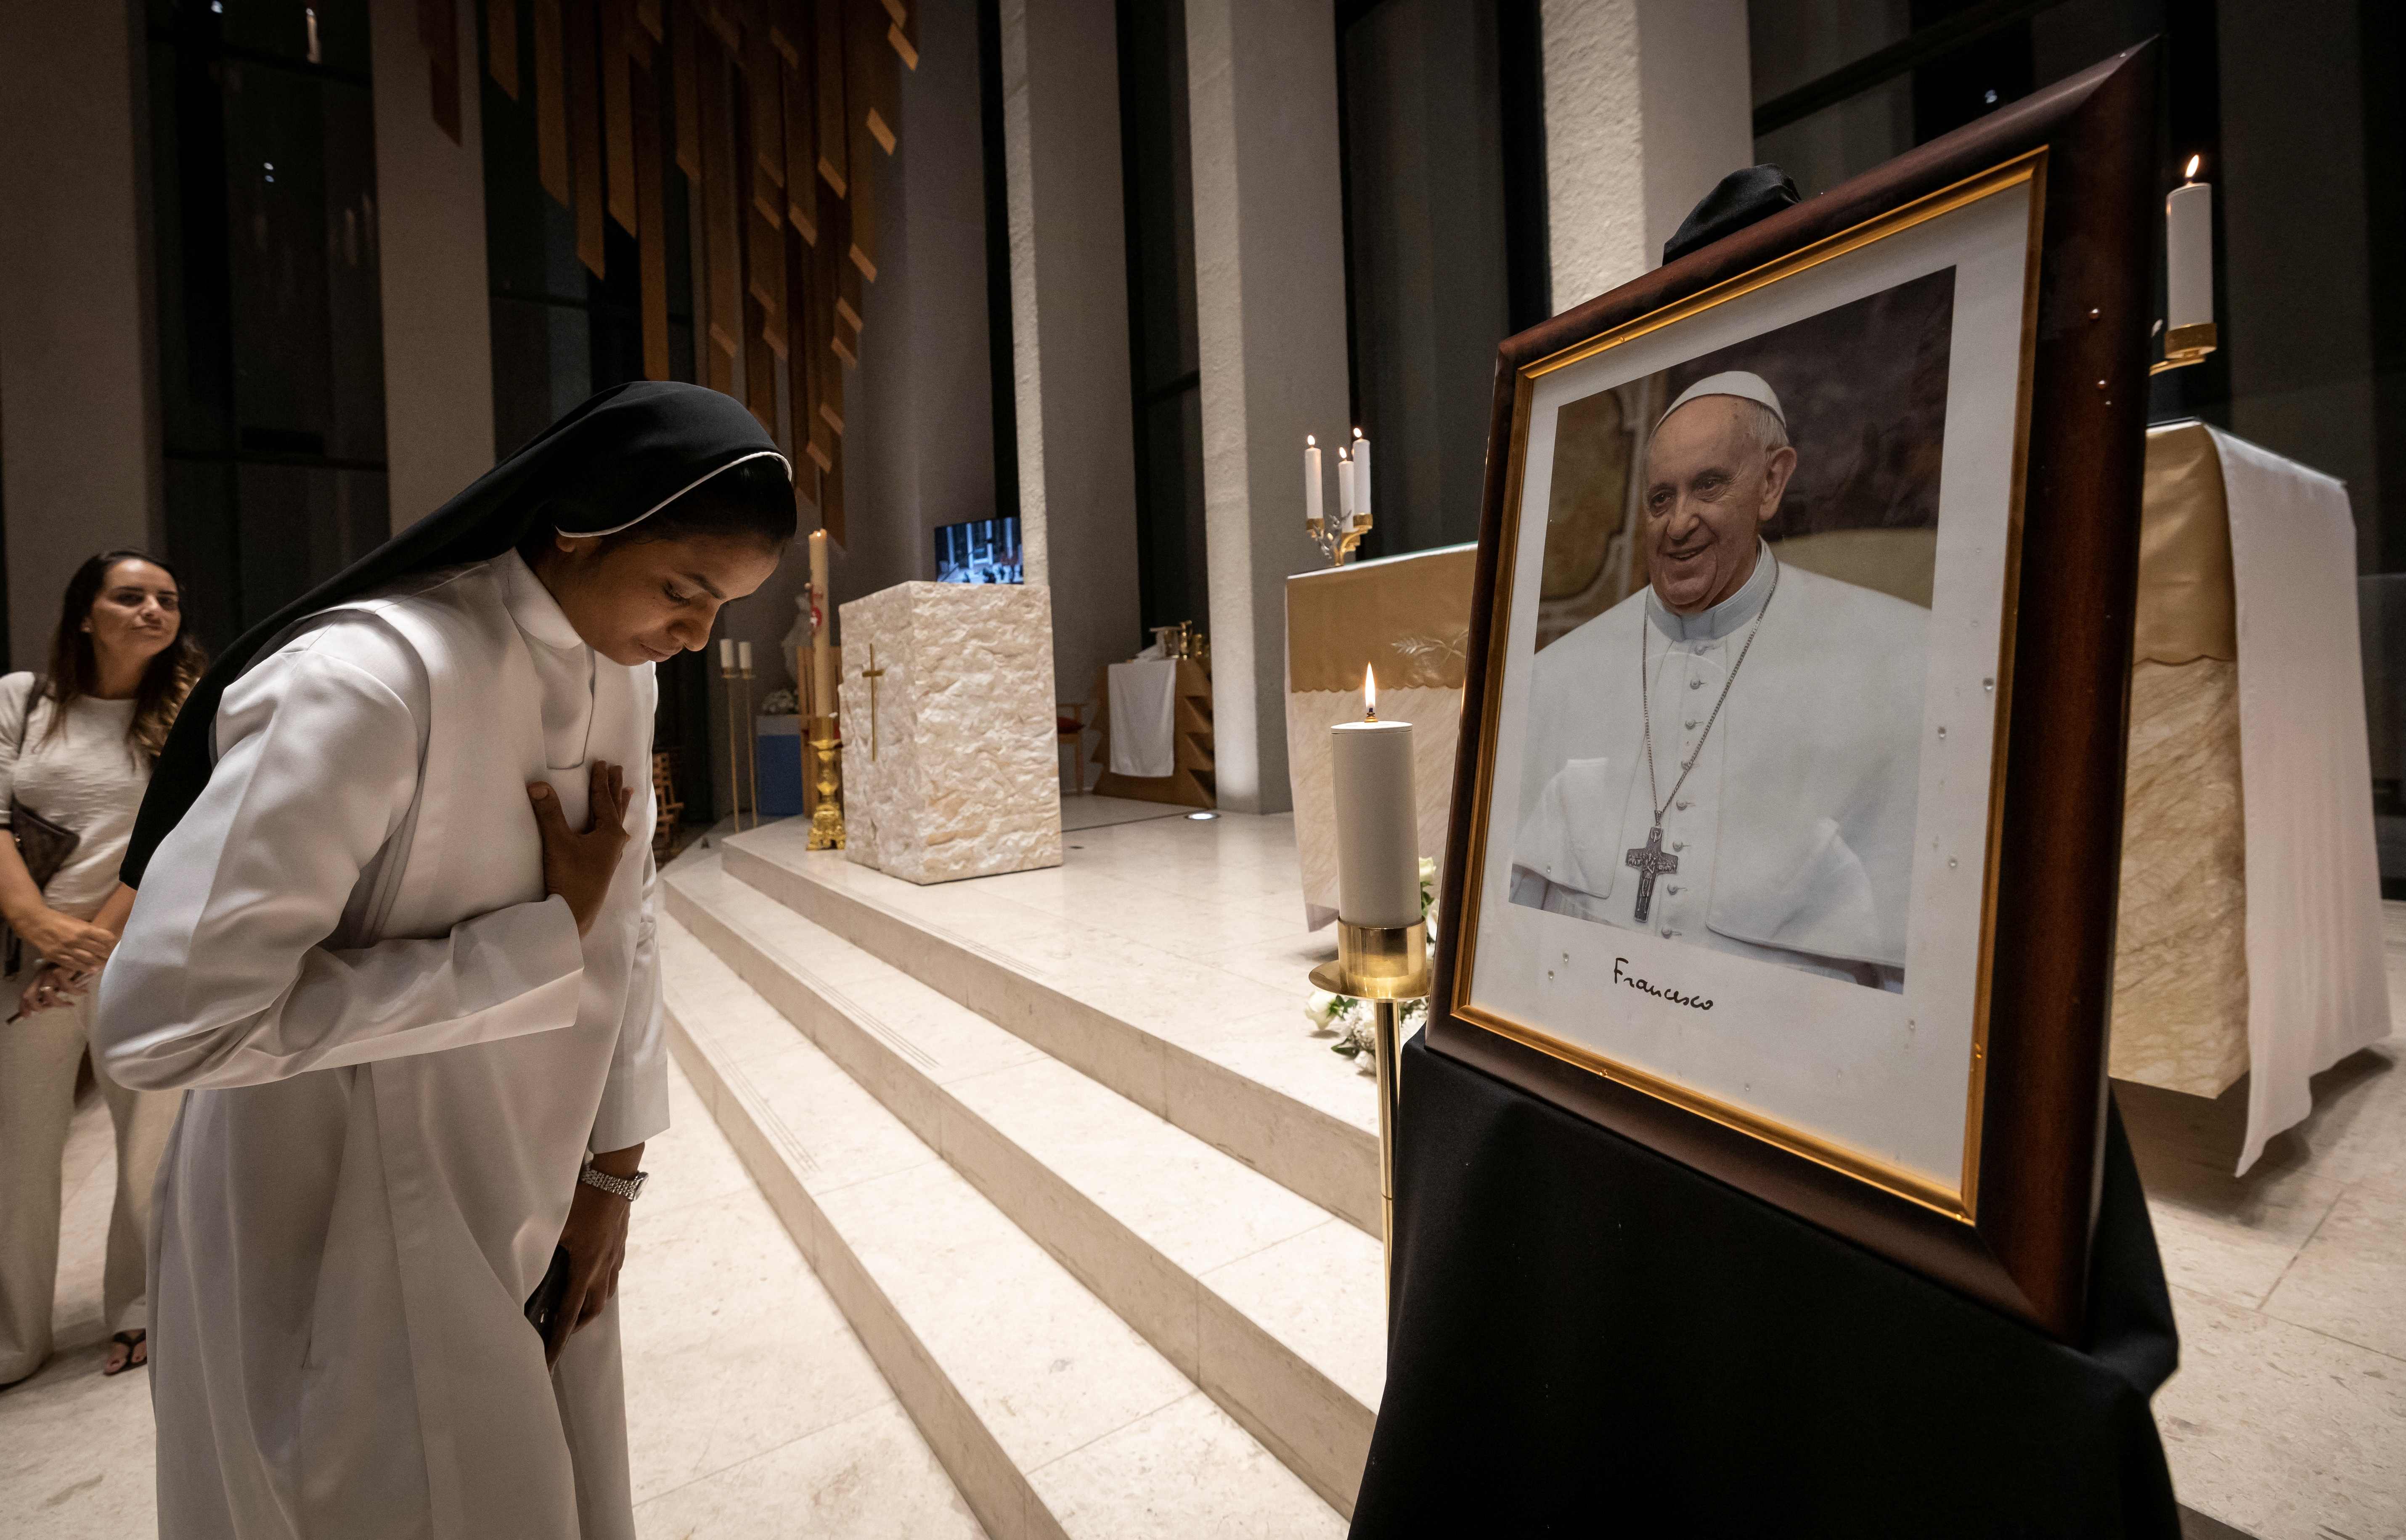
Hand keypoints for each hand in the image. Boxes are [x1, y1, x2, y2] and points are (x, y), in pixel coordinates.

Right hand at [15, 909, 113, 973]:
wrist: (35, 923)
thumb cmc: (58, 920)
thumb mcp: (77, 921)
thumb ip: (89, 930)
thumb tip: (103, 938)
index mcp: (83, 929)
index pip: (105, 938)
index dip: (111, 942)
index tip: (114, 945)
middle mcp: (76, 940)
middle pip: (98, 951)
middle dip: (105, 954)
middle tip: (109, 957)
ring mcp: (65, 949)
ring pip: (86, 960)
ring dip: (96, 963)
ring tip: (101, 965)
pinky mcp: (55, 956)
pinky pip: (72, 965)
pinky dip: (83, 968)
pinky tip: (90, 970)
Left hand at [15, 963, 88, 1018]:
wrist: (85, 954)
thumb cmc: (74, 968)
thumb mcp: (60, 980)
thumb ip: (54, 989)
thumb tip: (50, 1004)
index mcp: (39, 978)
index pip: (25, 994)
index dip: (23, 1006)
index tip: (27, 1016)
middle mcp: (41, 976)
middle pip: (29, 995)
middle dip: (37, 1007)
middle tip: (49, 1010)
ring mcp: (50, 973)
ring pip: (48, 994)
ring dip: (60, 1003)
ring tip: (70, 1004)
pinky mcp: (61, 970)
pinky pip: (67, 988)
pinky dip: (76, 992)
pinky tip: (84, 992)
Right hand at [528, 761, 633, 936]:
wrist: (574, 915)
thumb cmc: (570, 878)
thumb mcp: (557, 842)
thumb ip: (548, 813)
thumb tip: (538, 784)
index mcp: (609, 833)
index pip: (603, 799)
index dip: (600, 780)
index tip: (602, 762)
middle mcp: (615, 843)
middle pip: (615, 808)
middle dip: (615, 788)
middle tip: (620, 770)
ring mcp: (611, 856)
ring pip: (616, 822)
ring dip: (618, 805)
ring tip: (627, 792)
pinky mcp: (603, 868)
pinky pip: (612, 837)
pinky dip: (613, 825)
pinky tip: (615, 832)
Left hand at [545, 1152, 639, 1366]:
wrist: (615, 1175)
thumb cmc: (582, 1197)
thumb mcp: (556, 1225)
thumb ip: (544, 1251)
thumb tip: (531, 1270)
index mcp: (585, 1266)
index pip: (568, 1313)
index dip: (558, 1339)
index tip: (549, 1360)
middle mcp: (603, 1267)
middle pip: (592, 1309)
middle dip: (575, 1325)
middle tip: (560, 1332)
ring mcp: (615, 1256)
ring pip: (604, 1293)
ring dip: (589, 1305)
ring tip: (574, 1307)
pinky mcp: (620, 1244)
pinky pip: (610, 1274)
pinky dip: (599, 1283)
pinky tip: (590, 1276)